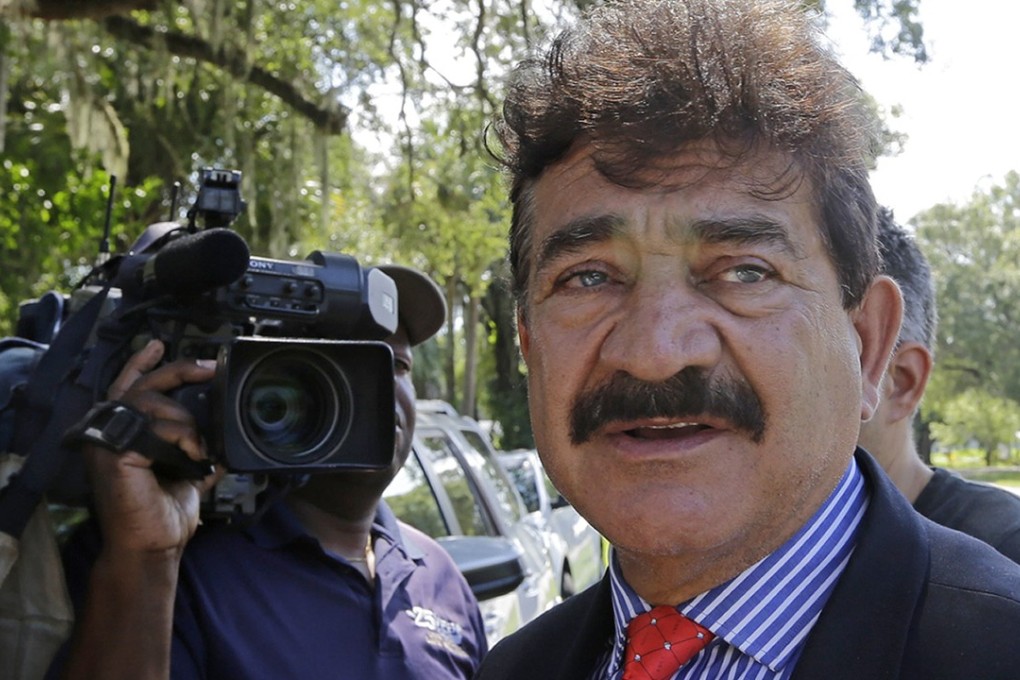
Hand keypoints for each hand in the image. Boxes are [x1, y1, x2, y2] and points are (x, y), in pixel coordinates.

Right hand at [85, 339, 222, 557]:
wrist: (154, 544)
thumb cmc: (163, 514)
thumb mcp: (188, 473)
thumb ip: (198, 451)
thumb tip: (223, 438)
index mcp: (126, 434)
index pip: (129, 387)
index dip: (142, 363)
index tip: (159, 344)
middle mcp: (112, 432)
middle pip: (143, 384)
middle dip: (178, 370)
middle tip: (208, 368)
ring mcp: (110, 441)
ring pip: (152, 401)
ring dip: (185, 419)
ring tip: (198, 446)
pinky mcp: (116, 452)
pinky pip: (156, 427)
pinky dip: (183, 437)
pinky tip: (192, 456)